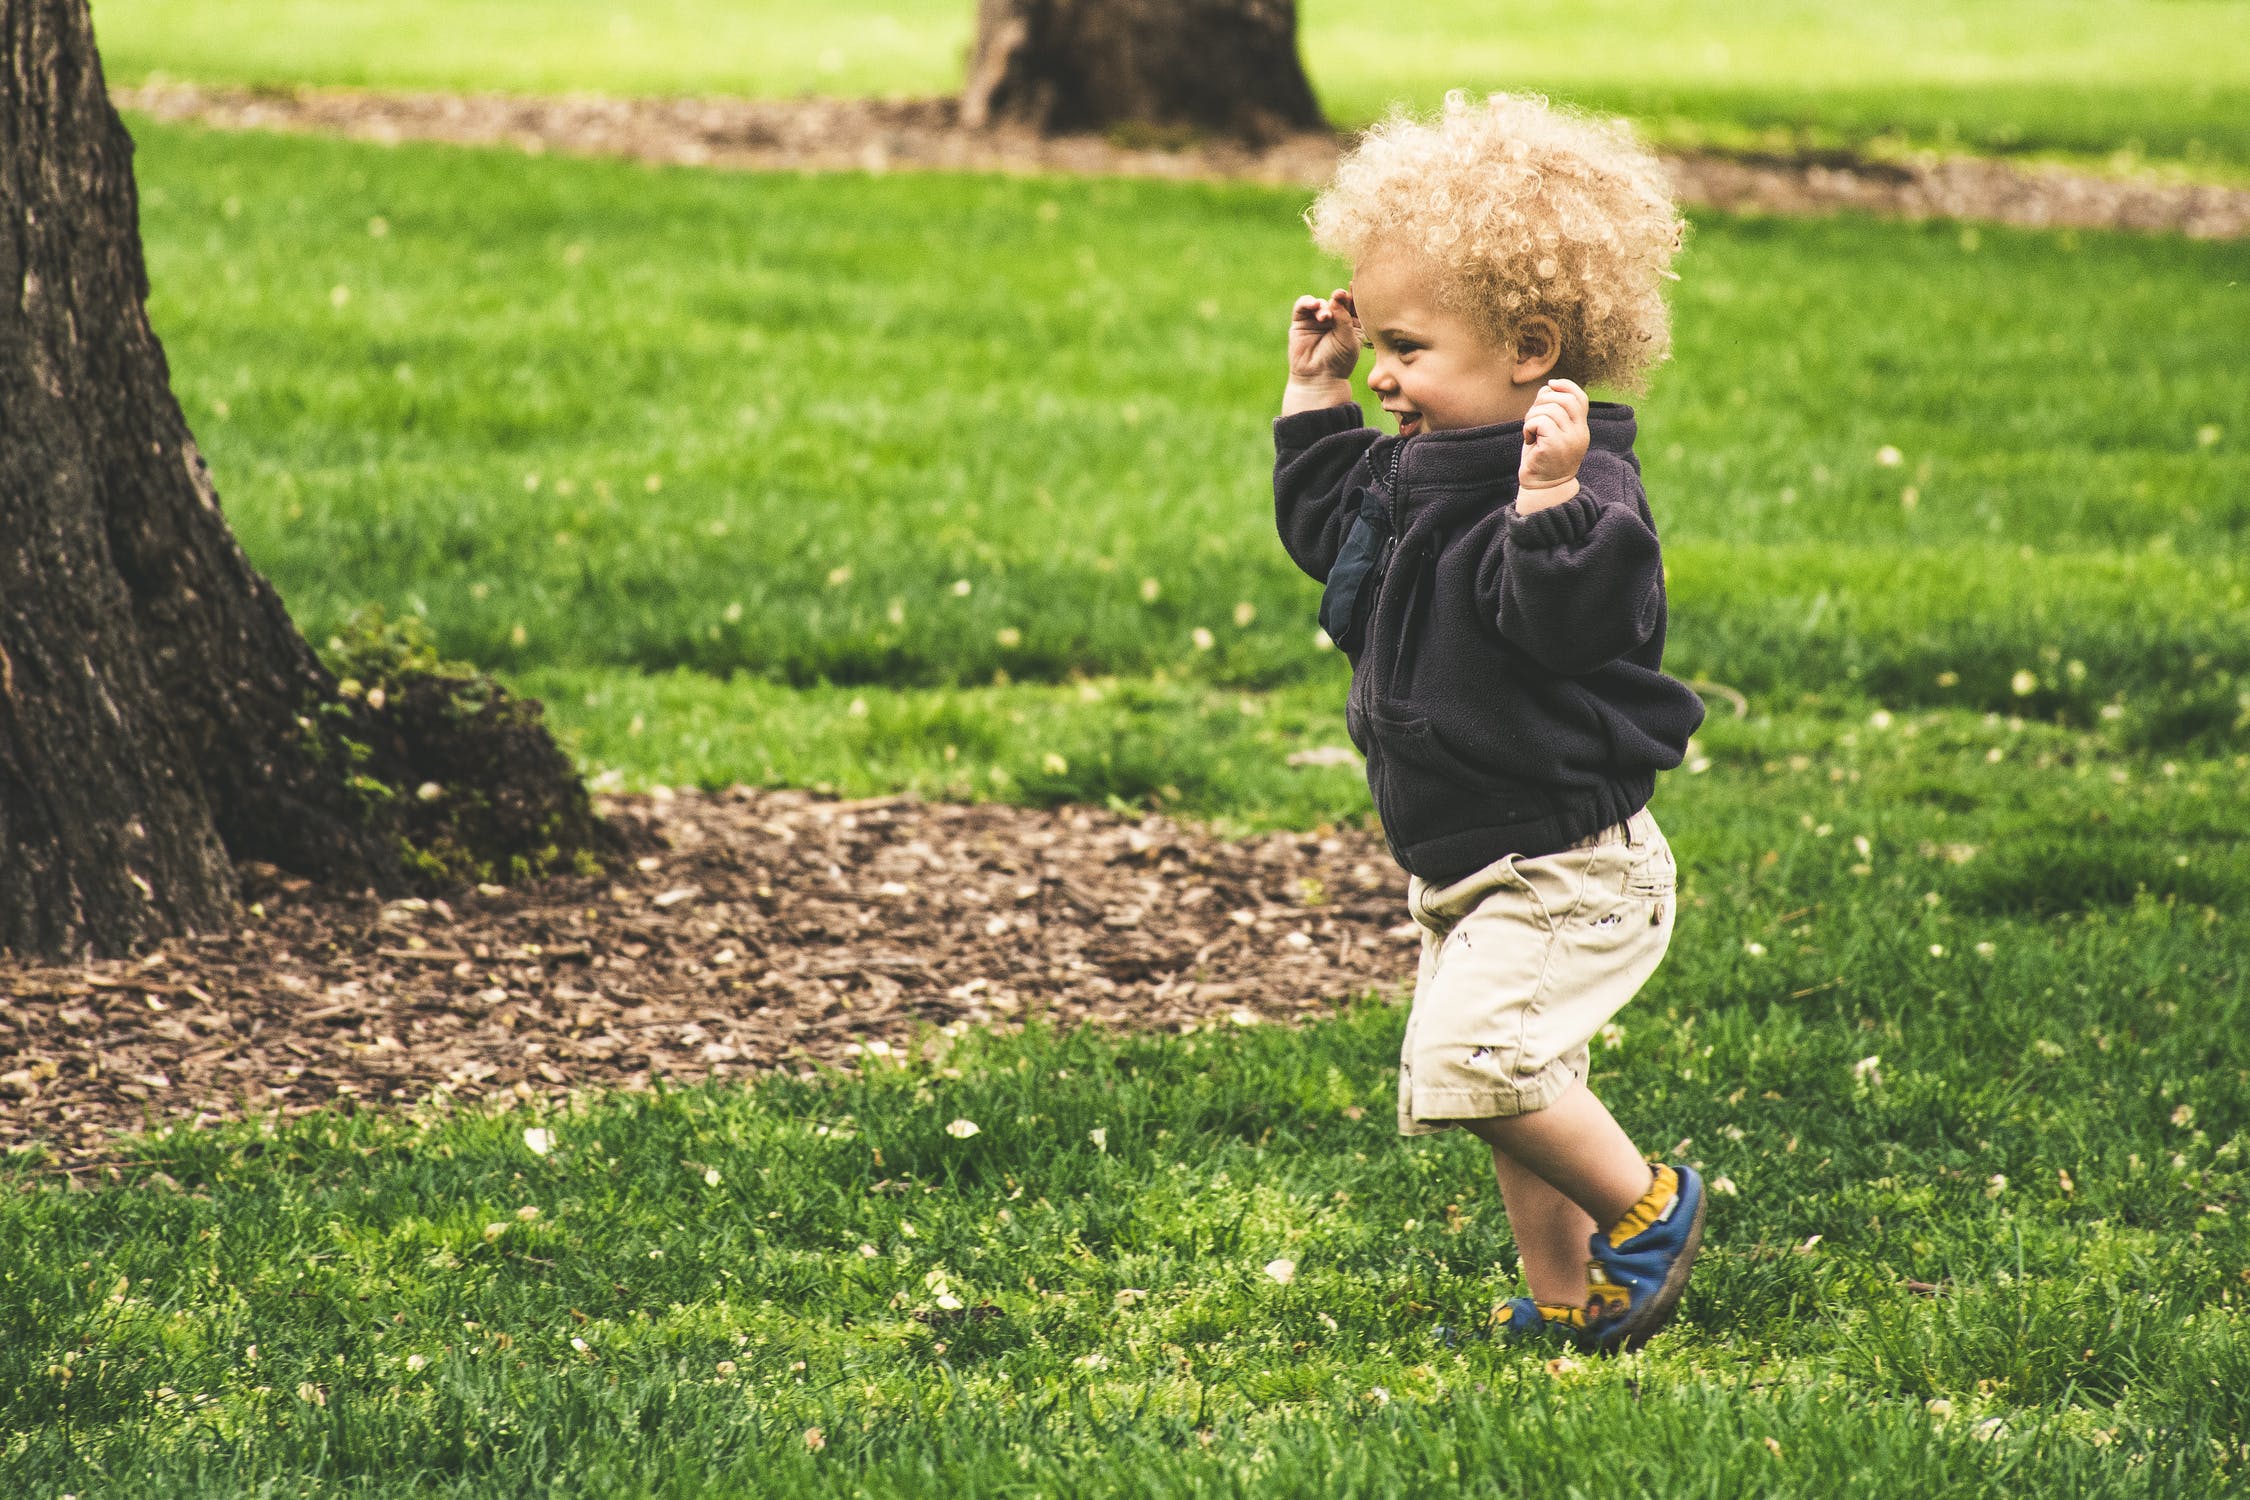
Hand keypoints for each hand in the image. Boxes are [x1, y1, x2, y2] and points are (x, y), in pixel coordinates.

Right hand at [1287, 288, 1361, 382]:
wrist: (1318, 378)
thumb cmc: (1339, 361)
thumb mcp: (1349, 338)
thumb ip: (1344, 317)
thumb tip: (1336, 297)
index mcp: (1351, 323)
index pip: (1353, 304)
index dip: (1353, 295)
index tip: (1352, 286)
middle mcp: (1334, 320)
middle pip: (1337, 300)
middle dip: (1339, 297)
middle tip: (1339, 296)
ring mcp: (1316, 320)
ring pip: (1321, 303)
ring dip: (1324, 306)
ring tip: (1326, 317)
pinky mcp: (1300, 322)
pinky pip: (1302, 306)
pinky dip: (1308, 302)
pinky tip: (1314, 306)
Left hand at [1518, 379, 1589, 506]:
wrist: (1542, 487)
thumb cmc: (1542, 458)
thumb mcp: (1551, 432)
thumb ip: (1551, 411)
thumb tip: (1547, 388)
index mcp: (1581, 428)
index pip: (1581, 398)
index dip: (1566, 386)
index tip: (1550, 385)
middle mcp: (1580, 433)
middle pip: (1564, 400)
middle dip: (1542, 401)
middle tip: (1532, 417)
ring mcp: (1570, 440)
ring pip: (1549, 410)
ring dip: (1532, 417)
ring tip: (1530, 431)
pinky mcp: (1555, 445)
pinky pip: (1540, 421)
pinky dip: (1529, 427)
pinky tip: (1529, 439)